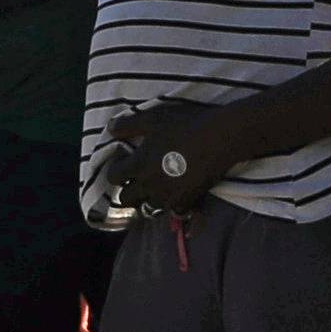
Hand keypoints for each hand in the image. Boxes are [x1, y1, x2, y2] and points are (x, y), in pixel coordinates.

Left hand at [110, 97, 245, 215]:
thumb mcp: (152, 118)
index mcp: (138, 166)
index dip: (116, 169)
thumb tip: (110, 129)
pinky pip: (175, 213)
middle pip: (127, 199)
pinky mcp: (188, 202)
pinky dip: (173, 208)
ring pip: (149, 208)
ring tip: (156, 189)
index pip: (114, 177)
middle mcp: (150, 186)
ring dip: (148, 200)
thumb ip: (128, 124)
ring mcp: (169, 197)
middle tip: (136, 178)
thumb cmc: (184, 125)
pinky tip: (177, 198)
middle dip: (127, 190)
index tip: (125, 161)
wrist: (219, 139)